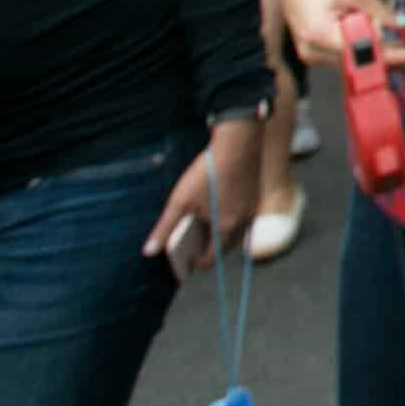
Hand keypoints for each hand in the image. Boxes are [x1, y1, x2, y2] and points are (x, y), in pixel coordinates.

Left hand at [143, 121, 262, 280]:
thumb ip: (165, 228)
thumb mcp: (179, 201)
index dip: (194, 263)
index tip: (181, 261)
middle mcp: (243, 224)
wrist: (239, 142)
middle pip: (223, 249)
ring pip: (234, 234)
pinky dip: (228, 221)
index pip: (210, 259)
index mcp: (225, 229)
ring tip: (199, 227)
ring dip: (218, 236)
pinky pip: (241, 219)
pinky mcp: (255, 198)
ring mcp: (252, 210)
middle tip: (188, 244)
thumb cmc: (208, 173)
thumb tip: (148, 252)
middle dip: (206, 250)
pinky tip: (215, 209)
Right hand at [282, 0, 404, 71]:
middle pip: (358, 63)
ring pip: (354, 66)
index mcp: (319, 33)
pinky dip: (367, 56)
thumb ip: (379, 10)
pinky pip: (346, 61)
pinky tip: (389, 53)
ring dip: (381, 60)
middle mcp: (312, 51)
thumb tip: (404, 25)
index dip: (389, 55)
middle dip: (390, 60)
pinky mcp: (317, 58)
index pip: (360, 51)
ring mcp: (312, 58)